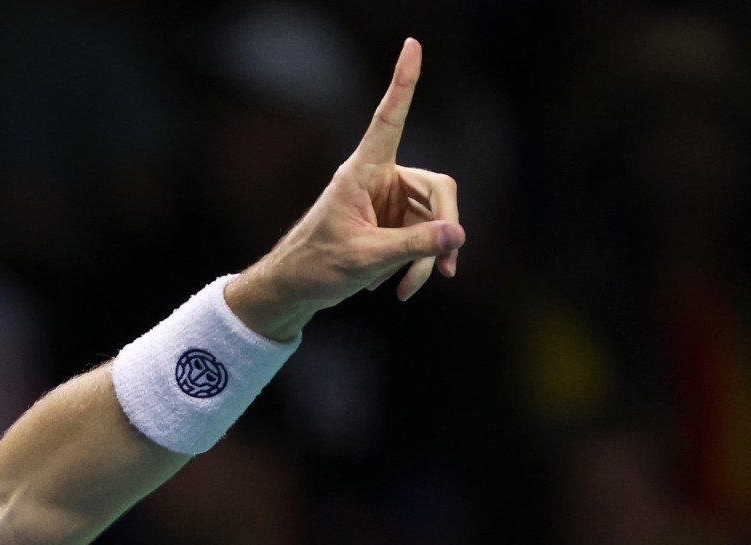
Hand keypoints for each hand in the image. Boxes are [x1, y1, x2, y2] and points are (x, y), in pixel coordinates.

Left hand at [226, 38, 465, 340]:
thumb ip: (413, 247)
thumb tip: (459, 234)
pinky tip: (398, 288)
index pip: (389, 120)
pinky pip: (425, 238)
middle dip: (442, 230)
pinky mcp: (394, 224)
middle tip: (446, 269)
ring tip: (406, 288)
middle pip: (438, 188)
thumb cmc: (316, 268)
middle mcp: (380, 179)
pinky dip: (418, 265)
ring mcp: (390, 202)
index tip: (411, 44)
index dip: (402, 83)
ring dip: (427, 258)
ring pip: (435, 220)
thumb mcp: (365, 259)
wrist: (295, 290)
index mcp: (362, 172)